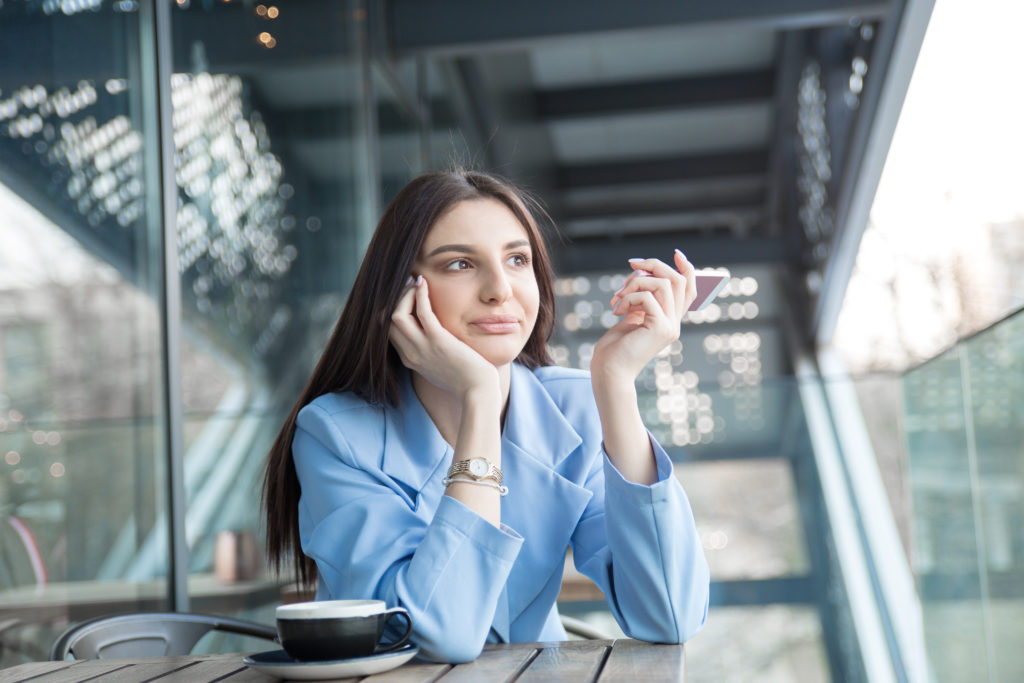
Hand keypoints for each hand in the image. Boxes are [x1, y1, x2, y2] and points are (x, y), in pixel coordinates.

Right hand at [389, 276, 499, 398]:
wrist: (478, 392)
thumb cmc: (465, 380)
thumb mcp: (439, 368)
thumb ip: (431, 355)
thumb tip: (433, 341)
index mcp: (410, 360)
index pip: (389, 331)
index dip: (393, 310)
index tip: (404, 296)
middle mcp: (411, 354)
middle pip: (386, 322)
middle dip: (394, 299)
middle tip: (407, 284)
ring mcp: (423, 348)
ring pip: (397, 315)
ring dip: (404, 295)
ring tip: (415, 282)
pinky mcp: (439, 341)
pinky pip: (422, 313)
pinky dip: (419, 295)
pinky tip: (423, 283)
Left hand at [591, 250, 696, 382]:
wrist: (609, 372)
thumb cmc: (615, 347)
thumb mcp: (630, 316)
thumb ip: (641, 298)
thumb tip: (643, 273)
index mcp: (669, 320)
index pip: (689, 289)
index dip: (687, 269)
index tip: (676, 254)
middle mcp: (674, 323)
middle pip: (678, 280)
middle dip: (653, 266)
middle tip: (632, 264)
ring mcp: (670, 327)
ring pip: (663, 284)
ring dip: (635, 282)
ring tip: (617, 296)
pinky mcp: (660, 329)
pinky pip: (647, 297)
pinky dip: (628, 297)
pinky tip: (616, 310)